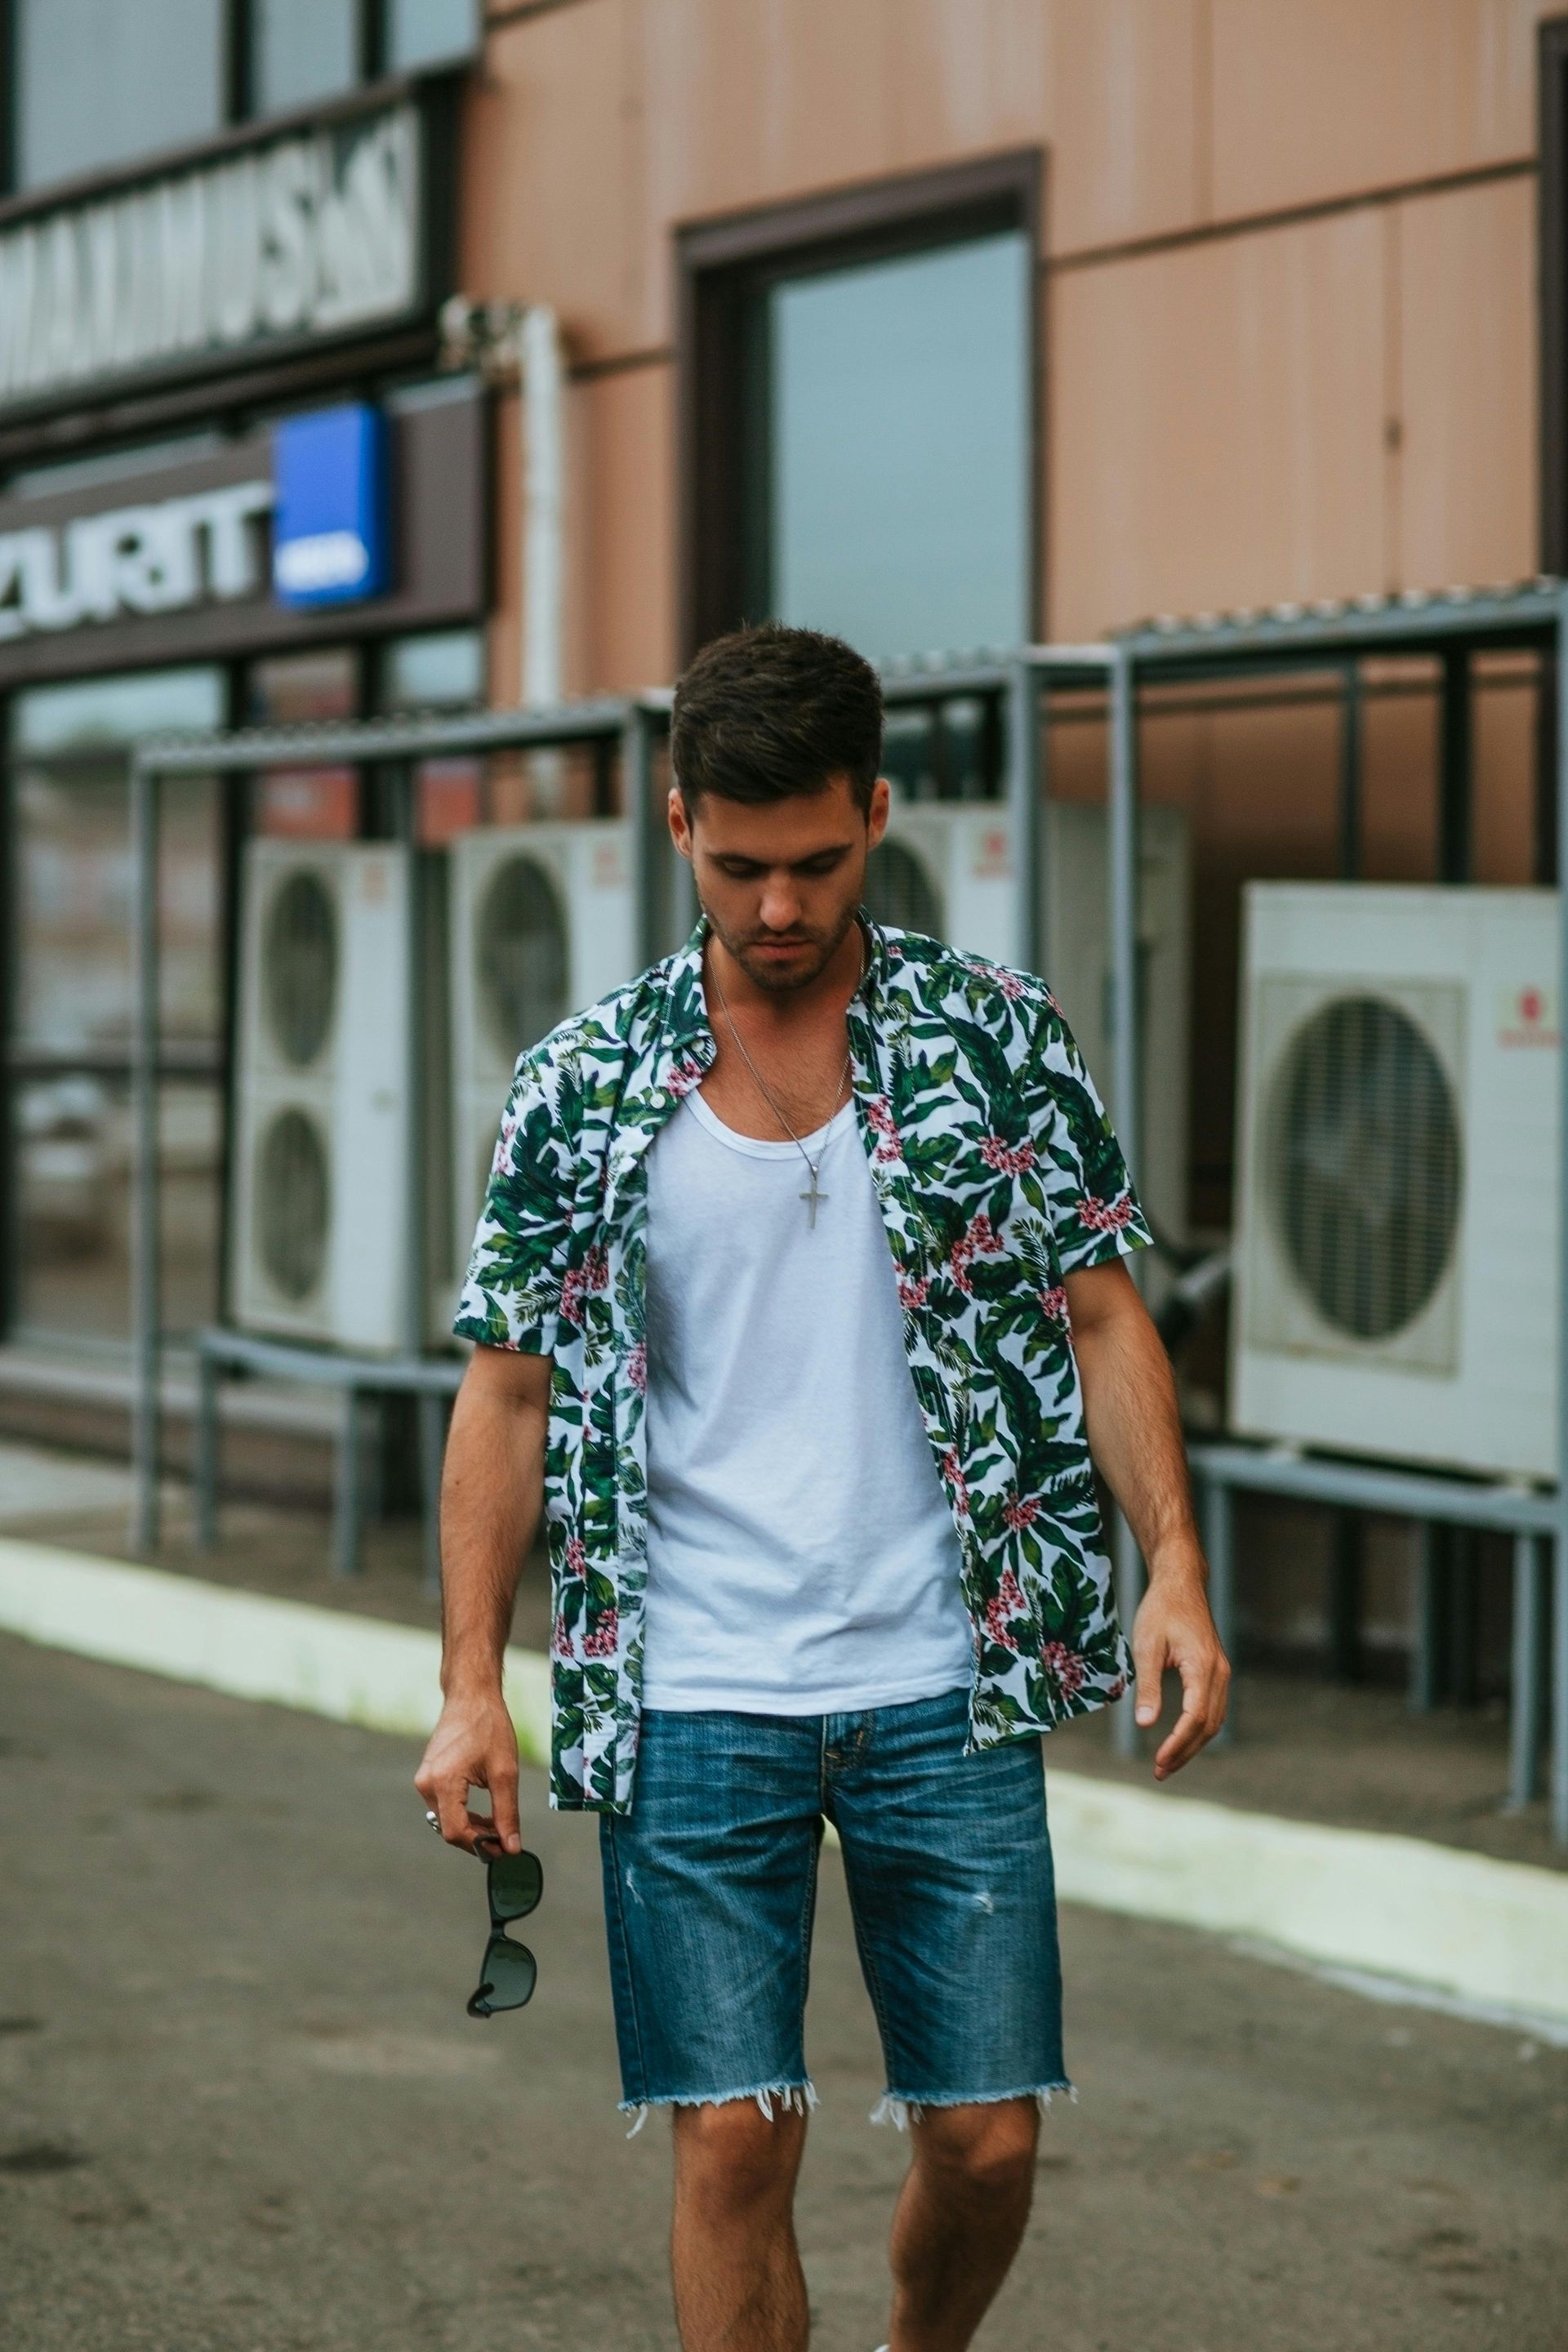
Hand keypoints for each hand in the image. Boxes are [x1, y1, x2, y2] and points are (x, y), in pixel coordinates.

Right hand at [414, 1687, 522, 1853]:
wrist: (471, 1696)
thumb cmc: (489, 1728)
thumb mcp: (505, 1772)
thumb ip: (507, 1813)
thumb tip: (511, 1848)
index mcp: (443, 1782)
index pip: (456, 1832)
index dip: (481, 1846)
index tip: (504, 1850)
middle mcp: (426, 1783)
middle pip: (449, 1829)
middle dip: (477, 1839)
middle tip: (505, 1839)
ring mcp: (424, 1779)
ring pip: (446, 1820)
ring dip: (471, 1828)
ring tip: (497, 1825)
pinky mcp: (427, 1776)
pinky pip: (443, 1806)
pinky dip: (463, 1814)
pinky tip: (484, 1813)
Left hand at [1130, 1562, 1229, 1780]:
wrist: (1180, 1583)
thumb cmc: (1160, 1610)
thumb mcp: (1146, 1646)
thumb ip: (1148, 1686)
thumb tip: (1145, 1725)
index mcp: (1203, 1667)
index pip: (1195, 1718)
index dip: (1177, 1744)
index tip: (1158, 1761)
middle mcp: (1219, 1673)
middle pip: (1208, 1725)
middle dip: (1185, 1751)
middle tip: (1160, 1771)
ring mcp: (1221, 1672)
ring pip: (1214, 1720)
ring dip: (1192, 1744)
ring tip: (1167, 1763)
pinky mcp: (1216, 1671)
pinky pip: (1212, 1708)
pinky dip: (1198, 1729)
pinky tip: (1180, 1739)